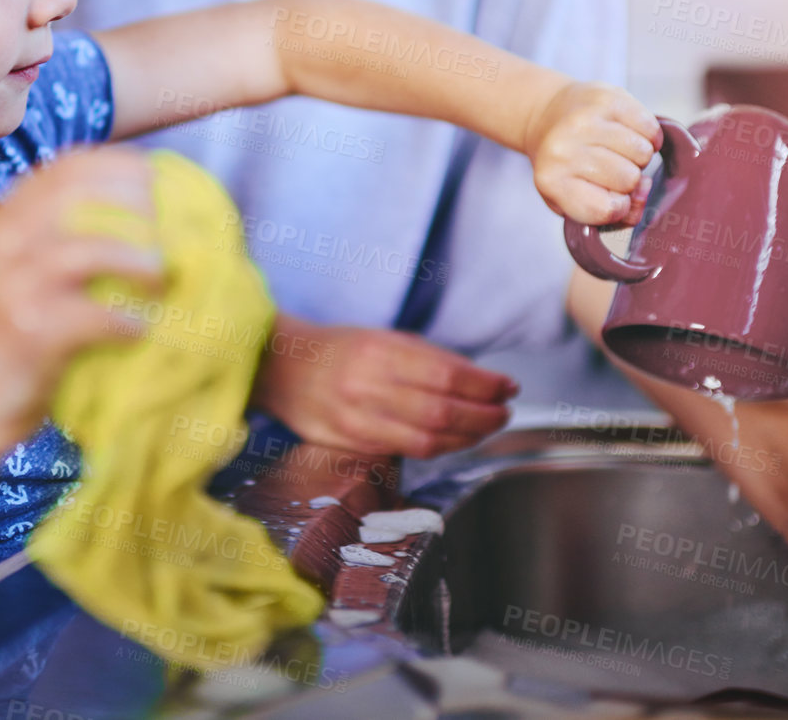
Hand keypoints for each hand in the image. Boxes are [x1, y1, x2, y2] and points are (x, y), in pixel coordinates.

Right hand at [0, 146, 165, 433]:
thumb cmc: (10, 334)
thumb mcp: (16, 270)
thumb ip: (54, 236)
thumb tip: (139, 206)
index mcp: (1, 223)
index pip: (63, 169)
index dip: (117, 167)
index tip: (155, 181)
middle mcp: (0, 245)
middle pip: (79, 197)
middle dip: (134, 206)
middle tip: (165, 230)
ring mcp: (12, 288)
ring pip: (90, 250)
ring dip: (138, 261)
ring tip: (158, 279)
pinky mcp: (29, 333)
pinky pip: (94, 314)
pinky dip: (126, 320)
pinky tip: (137, 329)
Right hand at [250, 318, 518, 457]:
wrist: (280, 368)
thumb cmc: (338, 349)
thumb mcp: (381, 337)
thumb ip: (426, 358)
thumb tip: (479, 380)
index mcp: (379, 351)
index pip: (446, 373)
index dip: (484, 385)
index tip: (507, 386)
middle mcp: (367, 386)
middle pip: (442, 411)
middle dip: (484, 415)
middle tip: (505, 412)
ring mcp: (357, 420)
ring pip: (427, 439)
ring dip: (467, 437)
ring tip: (486, 428)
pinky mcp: (351, 444)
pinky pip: (406, 451)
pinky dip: (439, 447)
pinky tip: (455, 440)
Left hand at [523, 80, 661, 225]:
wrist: (547, 115)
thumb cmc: (564, 164)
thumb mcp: (574, 200)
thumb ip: (612, 214)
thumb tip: (643, 194)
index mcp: (551, 181)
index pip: (607, 210)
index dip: (619, 208)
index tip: (611, 198)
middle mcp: (563, 150)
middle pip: (629, 180)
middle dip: (629, 180)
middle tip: (611, 169)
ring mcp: (584, 121)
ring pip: (643, 153)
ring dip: (638, 157)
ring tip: (618, 151)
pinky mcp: (605, 98)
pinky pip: (650, 127)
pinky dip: (648, 135)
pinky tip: (631, 134)